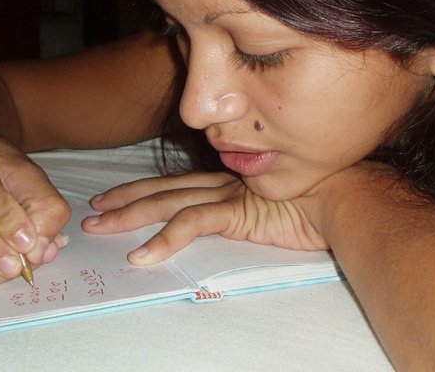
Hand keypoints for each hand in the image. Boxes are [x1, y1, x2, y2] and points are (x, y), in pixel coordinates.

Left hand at [82, 171, 329, 264]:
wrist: (341, 196)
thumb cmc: (317, 202)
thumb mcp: (273, 203)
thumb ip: (251, 206)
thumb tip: (239, 217)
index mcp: (230, 179)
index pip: (177, 182)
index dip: (144, 188)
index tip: (115, 196)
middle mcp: (223, 181)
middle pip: (163, 188)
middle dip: (125, 198)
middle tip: (93, 209)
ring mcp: (228, 193)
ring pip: (168, 202)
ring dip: (130, 216)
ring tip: (100, 228)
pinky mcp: (237, 211)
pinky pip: (194, 224)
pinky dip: (165, 239)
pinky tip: (143, 255)